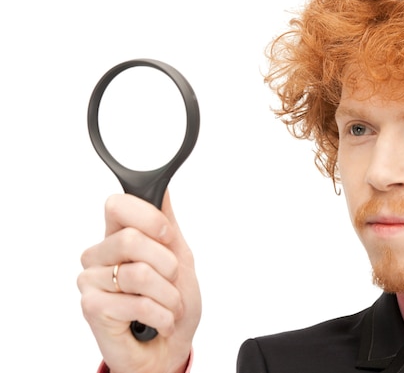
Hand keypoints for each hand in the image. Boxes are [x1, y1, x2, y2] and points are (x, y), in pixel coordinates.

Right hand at [77, 191, 200, 372]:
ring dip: (169, 295)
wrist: (169, 347)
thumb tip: (162, 188)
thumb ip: (167, 223)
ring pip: (138, 273)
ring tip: (168, 305)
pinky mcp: (92, 307)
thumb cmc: (173, 302)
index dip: (147, 216)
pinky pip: (138, 303)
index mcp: (119, 236)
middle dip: (167, 264)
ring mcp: (92, 280)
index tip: (166, 234)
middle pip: (130, 239)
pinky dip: (162, 315)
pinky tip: (159, 322)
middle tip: (170, 280)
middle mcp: (101, 255)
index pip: (117, 204)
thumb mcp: (180, 256)